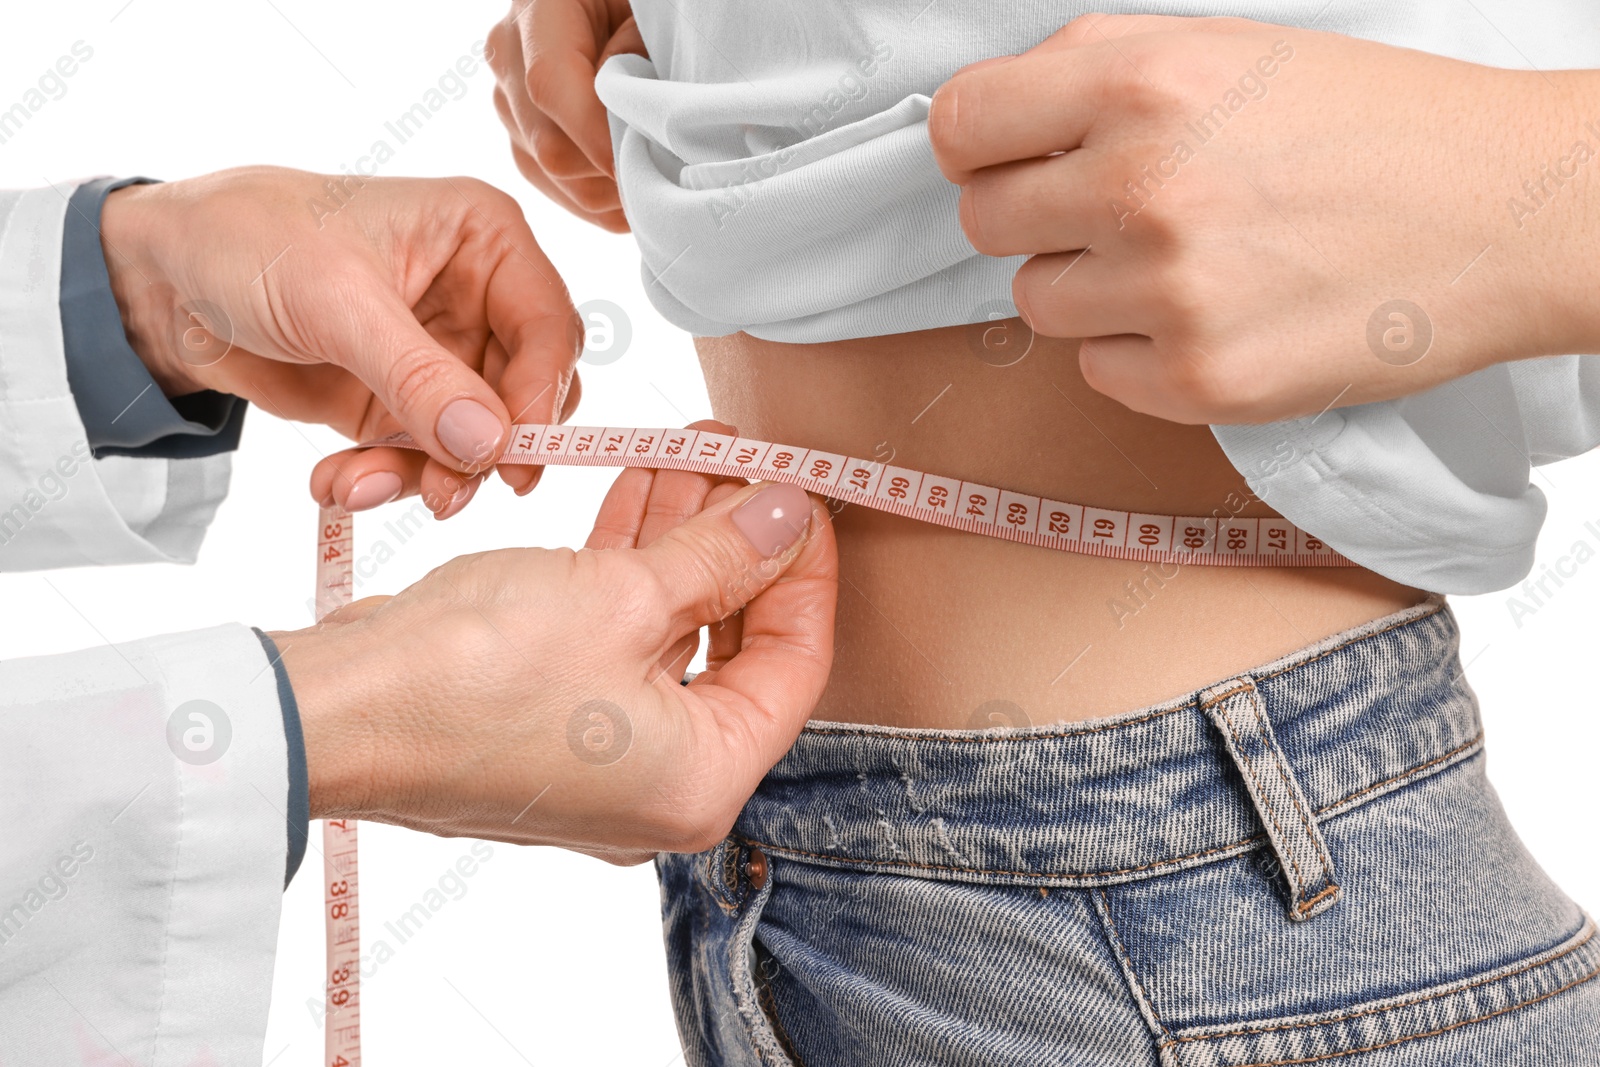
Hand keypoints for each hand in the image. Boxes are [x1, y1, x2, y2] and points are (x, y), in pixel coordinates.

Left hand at [101, 166, 581, 515]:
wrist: (168, 278)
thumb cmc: (253, 240)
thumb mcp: (337, 301)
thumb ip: (418, 377)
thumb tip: (489, 443)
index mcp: (485, 240)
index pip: (549, 327)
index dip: (539, 396)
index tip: (510, 458)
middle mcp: (480, 298)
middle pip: (528, 393)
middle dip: (484, 450)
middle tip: (444, 492)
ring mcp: (446, 357)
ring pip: (480, 439)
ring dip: (427, 477)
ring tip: (360, 487)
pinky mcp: (406, 403)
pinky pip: (426, 460)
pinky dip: (386, 482)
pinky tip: (336, 482)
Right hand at [274, 463, 836, 865]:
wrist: (330, 711)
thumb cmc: (468, 677)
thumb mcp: (623, 596)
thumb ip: (720, 555)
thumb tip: (784, 516)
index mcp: (701, 781)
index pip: (795, 663)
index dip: (806, 568)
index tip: (801, 495)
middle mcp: (659, 785)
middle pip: (735, 647)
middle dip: (740, 545)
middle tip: (746, 465)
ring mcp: (601, 757)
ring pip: (672, 634)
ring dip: (684, 543)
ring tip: (694, 453)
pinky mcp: (551, 722)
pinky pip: (617, 639)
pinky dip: (632, 570)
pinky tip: (641, 492)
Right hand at [488, 0, 643, 231]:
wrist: (615, 13)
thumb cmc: (640, 5)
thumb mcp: (647, 7)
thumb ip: (638, 43)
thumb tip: (626, 106)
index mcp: (537, 10)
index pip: (549, 85)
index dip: (596, 135)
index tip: (645, 160)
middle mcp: (510, 58)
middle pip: (549, 146)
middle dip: (612, 171)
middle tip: (670, 176)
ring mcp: (512, 103)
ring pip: (552, 176)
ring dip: (611, 193)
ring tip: (661, 181)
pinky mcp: (525, 137)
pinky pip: (557, 189)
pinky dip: (603, 204)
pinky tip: (639, 193)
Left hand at [930, 16, 1599, 423]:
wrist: (1504, 212)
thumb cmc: (1368, 123)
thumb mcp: (1227, 49)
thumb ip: (1096, 74)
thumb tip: (990, 124)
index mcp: (1141, 82)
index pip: (961, 125)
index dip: (980, 144)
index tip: (1011, 157)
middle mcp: (1142, 186)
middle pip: (985, 221)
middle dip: (1038, 215)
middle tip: (1118, 209)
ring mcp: (1169, 294)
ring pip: (1037, 303)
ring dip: (1089, 286)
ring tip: (1184, 261)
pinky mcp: (1200, 382)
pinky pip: (1096, 371)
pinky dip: (1136, 351)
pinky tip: (1214, 313)